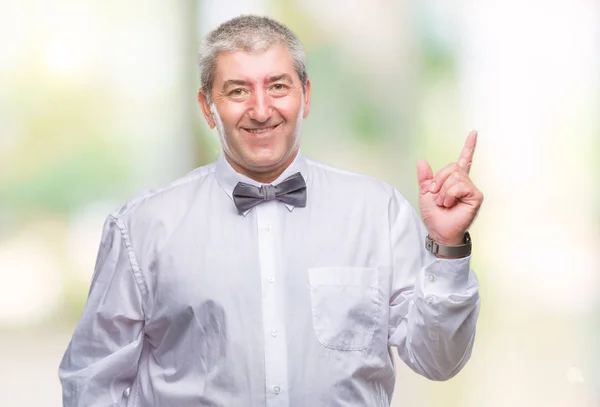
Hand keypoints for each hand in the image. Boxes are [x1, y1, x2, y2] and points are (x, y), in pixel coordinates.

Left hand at [416, 131, 483, 245]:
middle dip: (439, 181)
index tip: (474, 133)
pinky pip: (459, 186)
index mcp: (454, 180)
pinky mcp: (476, 196)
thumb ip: (425, 177)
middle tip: (437, 195)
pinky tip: (451, 203)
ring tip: (445, 202)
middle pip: (451, 167)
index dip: (469, 146)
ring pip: (454, 177)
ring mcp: (471, 188)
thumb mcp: (425, 193)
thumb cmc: (434, 214)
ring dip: (443, 191)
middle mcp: (464, 182)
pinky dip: (450, 195)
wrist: (438, 229)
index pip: (463, 159)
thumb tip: (422, 161)